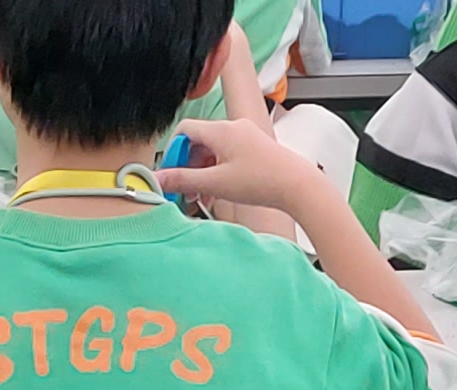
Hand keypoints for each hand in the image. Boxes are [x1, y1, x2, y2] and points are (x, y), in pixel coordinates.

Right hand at [163, 105, 322, 222]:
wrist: (298, 186)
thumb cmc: (261, 181)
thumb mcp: (215, 183)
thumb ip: (183, 180)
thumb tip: (158, 179)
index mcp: (221, 130)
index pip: (184, 130)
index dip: (173, 152)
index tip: (171, 173)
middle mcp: (233, 127)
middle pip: (198, 141)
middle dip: (188, 166)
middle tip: (185, 191)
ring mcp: (245, 136)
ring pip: (213, 151)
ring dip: (203, 172)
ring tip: (201, 197)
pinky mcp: (255, 147)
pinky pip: (227, 155)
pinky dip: (218, 171)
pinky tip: (218, 192)